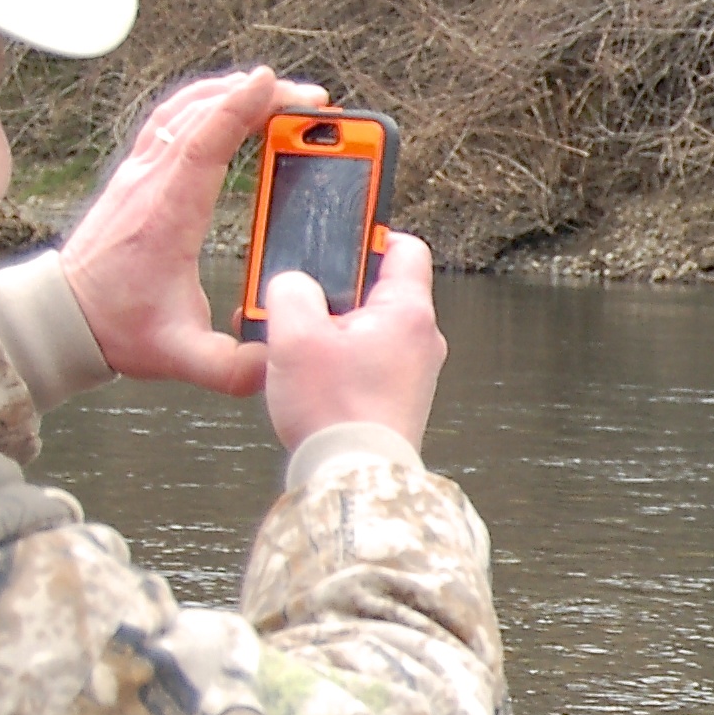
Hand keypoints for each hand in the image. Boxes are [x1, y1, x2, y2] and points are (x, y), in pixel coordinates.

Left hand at [57, 68, 330, 395]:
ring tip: (278, 93)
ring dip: (230, 92)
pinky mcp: (138, 174)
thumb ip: (235, 367)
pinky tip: (232, 105)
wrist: (63, 316)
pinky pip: (172, 121)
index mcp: (167, 217)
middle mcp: (150, 184)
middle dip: (256, 96)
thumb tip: (282, 361)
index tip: (275, 85)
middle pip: (200, 115)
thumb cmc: (120, 330)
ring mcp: (140, 173)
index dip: (240, 109)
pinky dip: (206, 103)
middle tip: (310, 100)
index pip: (203, 145)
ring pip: (183, 110)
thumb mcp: (182, 358)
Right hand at [262, 232, 445, 451]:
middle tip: (299, 305)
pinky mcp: (400, 397)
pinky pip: (370, 361)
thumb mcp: (294, 334)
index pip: (406, 248)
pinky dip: (341, 361)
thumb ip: (291, 290)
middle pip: (379, 290)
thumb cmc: (334, 410)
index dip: (370, 237)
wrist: (353, 476)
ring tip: (297, 348)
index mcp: (408, 312)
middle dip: (335, 292)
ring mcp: (415, 371)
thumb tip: (294, 284)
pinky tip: (311, 377)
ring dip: (332, 331)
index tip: (337, 243)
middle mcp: (423, 339)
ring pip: (369, 329)